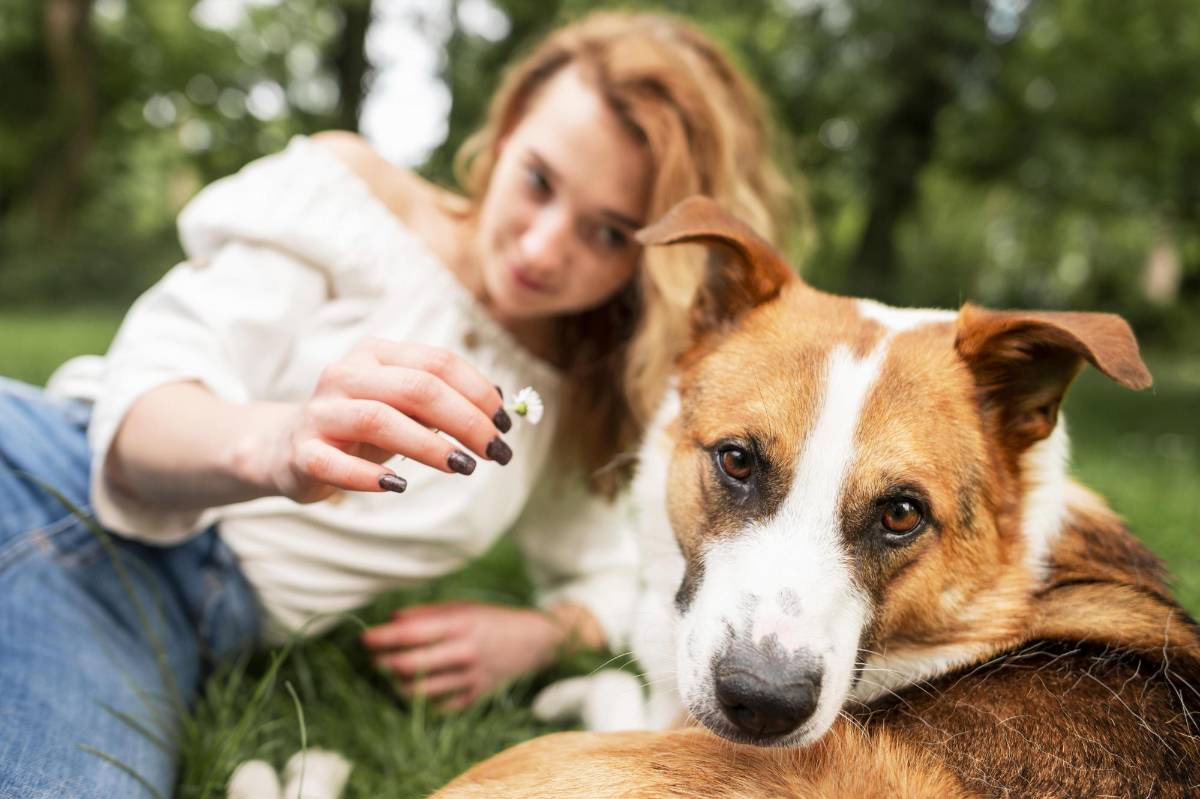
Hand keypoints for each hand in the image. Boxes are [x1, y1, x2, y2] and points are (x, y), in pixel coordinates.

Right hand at [260, 338, 512, 502]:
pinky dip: (369, 476)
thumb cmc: (361, 425)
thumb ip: (446, 400)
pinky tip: (398, 486)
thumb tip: (503, 401)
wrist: (288, 447)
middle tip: (496, 451)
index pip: (437, 362)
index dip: (478, 392)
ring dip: (428, 446)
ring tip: (462, 467)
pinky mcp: (302, 452)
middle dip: (465, 420)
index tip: (505, 424)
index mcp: (376, 353)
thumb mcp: (404, 406)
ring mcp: (321, 412)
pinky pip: (335, 463)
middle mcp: (346, 374)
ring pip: (379, 419)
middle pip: (416, 388)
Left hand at [361, 601, 564, 709]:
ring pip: (420, 691)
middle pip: (410, 665)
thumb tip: (392, 620)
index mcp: (459, 625)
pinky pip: (438, 706)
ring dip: (397, 685)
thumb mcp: (462, 607)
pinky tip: (415, 690)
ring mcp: (470, 678)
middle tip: (373, 659)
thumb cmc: (491, 620)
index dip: (382, 637)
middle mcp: (463, 652)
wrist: (533, 641)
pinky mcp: (474, 698)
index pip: (410, 634)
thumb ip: (427, 613)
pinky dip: (422, 700)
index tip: (364, 637)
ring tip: (391, 676)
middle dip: (383, 664)